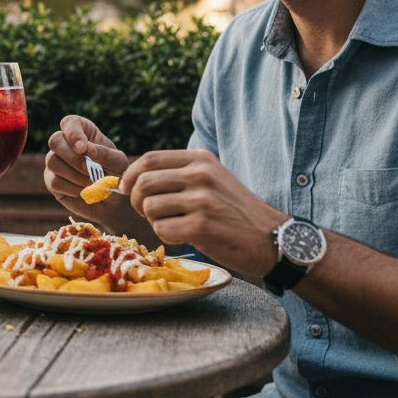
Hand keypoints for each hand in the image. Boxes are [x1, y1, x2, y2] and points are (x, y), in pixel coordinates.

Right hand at [43, 115, 132, 225]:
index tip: (83, 149)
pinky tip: (83, 191)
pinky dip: (72, 188)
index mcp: (83, 132)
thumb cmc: (115, 176)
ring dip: (75, 175)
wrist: (110, 202)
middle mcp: (65, 143)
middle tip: (90, 171)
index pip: (69, 122)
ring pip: (52, 161)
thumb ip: (106, 154)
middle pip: (55, 140)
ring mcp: (55, 161)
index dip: (73, 133)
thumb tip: (87, 149)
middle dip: (73, 158)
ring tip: (91, 183)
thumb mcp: (119, 164)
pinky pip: (54, 181)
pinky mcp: (51, 179)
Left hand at [121, 149, 287, 275]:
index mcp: (200, 159)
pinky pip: (162, 230)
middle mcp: (200, 175)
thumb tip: (131, 179)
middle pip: (143, 183)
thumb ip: (178, 174)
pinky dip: (167, 236)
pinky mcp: (202, 226)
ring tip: (175, 224)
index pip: (149, 159)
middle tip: (149, 213)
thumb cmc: (235, 211)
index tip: (126, 189)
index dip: (130, 176)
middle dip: (137, 201)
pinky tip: (186, 236)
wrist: (272, 238)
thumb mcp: (211, 178)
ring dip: (154, 221)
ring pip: (149, 208)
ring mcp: (202, 200)